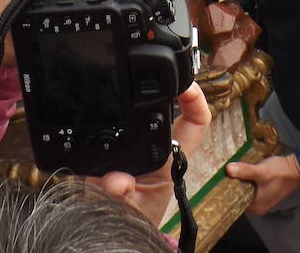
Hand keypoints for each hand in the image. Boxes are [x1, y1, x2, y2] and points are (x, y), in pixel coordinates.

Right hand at [95, 83, 212, 225]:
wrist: (116, 233)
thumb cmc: (133, 221)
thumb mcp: (129, 210)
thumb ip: (123, 196)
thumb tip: (117, 182)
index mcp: (167, 161)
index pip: (195, 125)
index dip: (196, 101)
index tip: (185, 85)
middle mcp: (157, 149)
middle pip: (172, 109)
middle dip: (166, 86)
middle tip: (152, 66)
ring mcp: (138, 147)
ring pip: (145, 112)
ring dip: (138, 95)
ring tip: (129, 72)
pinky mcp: (116, 149)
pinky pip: (115, 124)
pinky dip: (109, 111)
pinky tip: (102, 96)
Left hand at [226, 154, 299, 215]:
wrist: (297, 169)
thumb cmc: (280, 172)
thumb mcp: (261, 171)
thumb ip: (245, 171)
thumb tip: (228, 169)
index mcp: (255, 207)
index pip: (234, 201)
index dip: (226, 190)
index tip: (218, 180)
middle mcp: (258, 207)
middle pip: (239, 196)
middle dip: (232, 185)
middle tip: (222, 173)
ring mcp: (262, 201)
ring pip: (245, 191)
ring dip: (240, 182)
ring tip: (230, 171)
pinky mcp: (265, 193)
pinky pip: (251, 188)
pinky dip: (247, 181)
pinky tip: (242, 172)